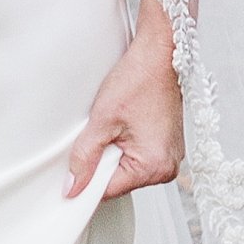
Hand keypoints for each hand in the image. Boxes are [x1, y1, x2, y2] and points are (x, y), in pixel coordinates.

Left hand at [66, 18, 183, 200]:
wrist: (160, 54)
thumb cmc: (139, 79)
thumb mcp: (102, 119)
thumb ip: (85, 157)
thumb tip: (72, 187)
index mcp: (154, 166)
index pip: (109, 190)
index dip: (87, 179)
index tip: (75, 169)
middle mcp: (167, 167)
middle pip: (119, 181)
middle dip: (103, 161)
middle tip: (102, 131)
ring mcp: (170, 157)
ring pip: (128, 168)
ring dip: (115, 151)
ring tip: (118, 123)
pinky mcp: (168, 146)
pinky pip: (139, 156)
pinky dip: (127, 144)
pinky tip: (127, 123)